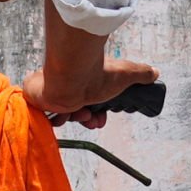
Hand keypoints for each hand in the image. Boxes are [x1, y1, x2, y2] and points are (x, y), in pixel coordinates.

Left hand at [19, 54, 156, 124]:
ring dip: (77, 117)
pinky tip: (66, 112)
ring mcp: (51, 91)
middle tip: (93, 118)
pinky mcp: (36, 96)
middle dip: (89, 118)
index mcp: (83, 80)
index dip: (96, 114)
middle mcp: (67, 85)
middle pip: (77, 111)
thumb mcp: (126, 73)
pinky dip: (58, 118)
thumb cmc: (96, 73)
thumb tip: (154, 73)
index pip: (89, 102)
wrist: (73, 76)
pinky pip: (45, 115)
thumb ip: (141, 73)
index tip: (101, 117)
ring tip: (82, 112)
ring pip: (63, 115)